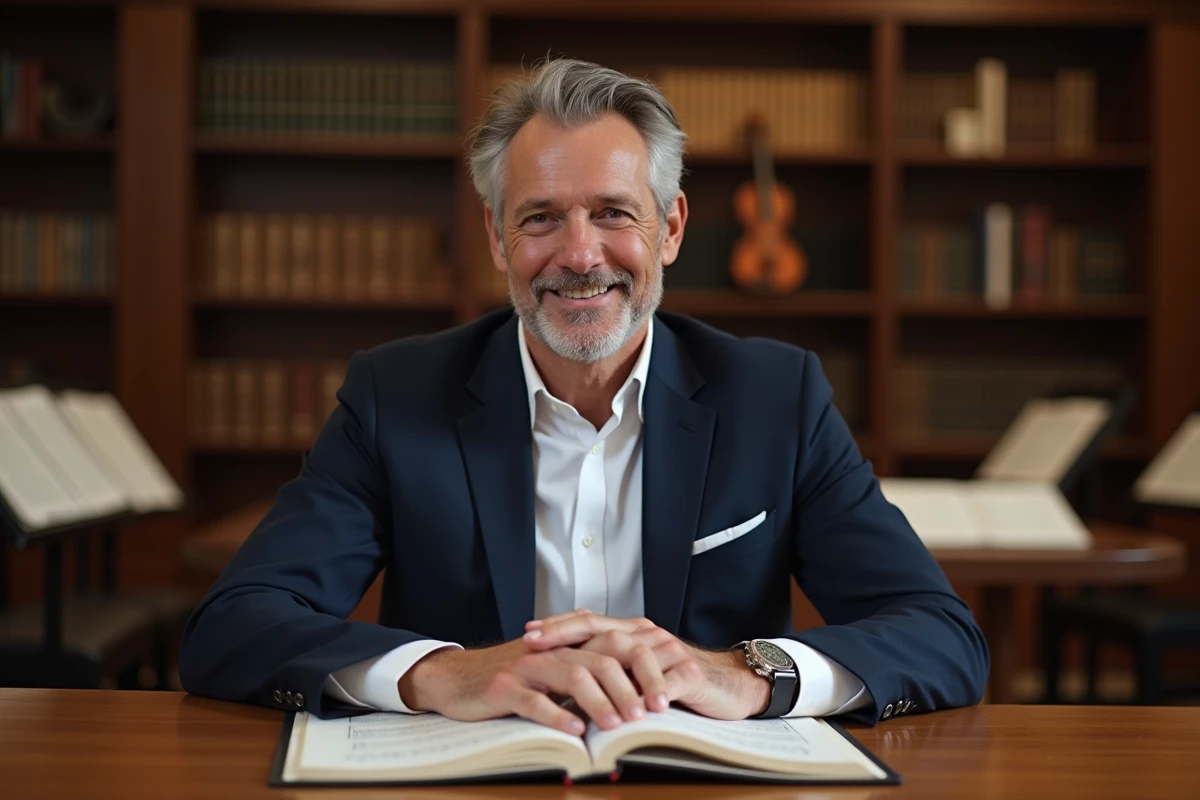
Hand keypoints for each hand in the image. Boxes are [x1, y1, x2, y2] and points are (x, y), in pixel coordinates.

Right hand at [397, 637, 650, 735]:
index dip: (644, 671)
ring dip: (599, 701)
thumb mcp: (551, 676)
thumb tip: (632, 702)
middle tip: (647, 714)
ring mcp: (527, 666)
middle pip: (602, 659)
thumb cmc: (509, 682)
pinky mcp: (503, 687)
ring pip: (572, 675)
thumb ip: (586, 681)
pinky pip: (534, 700)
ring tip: (616, 724)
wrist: (455, 679)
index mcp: (568, 646)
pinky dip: (557, 715)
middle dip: (629, 687)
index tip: (663, 699)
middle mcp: (551, 650)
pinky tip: (574, 730)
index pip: (617, 648)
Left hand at [524, 610, 771, 720]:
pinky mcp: (691, 673)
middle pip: (603, 631)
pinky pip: (666, 681)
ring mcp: (670, 651)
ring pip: (632, 657)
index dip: (558, 626)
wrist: (730, 685)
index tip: (527, 633)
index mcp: (632, 632)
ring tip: (576, 682)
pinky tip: (633, 707)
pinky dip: (647, 694)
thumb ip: (607, 673)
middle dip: (566, 639)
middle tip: (538, 650)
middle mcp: (648, 635)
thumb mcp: (637, 675)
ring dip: (604, 674)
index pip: (589, 620)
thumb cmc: (676, 683)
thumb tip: (560, 686)